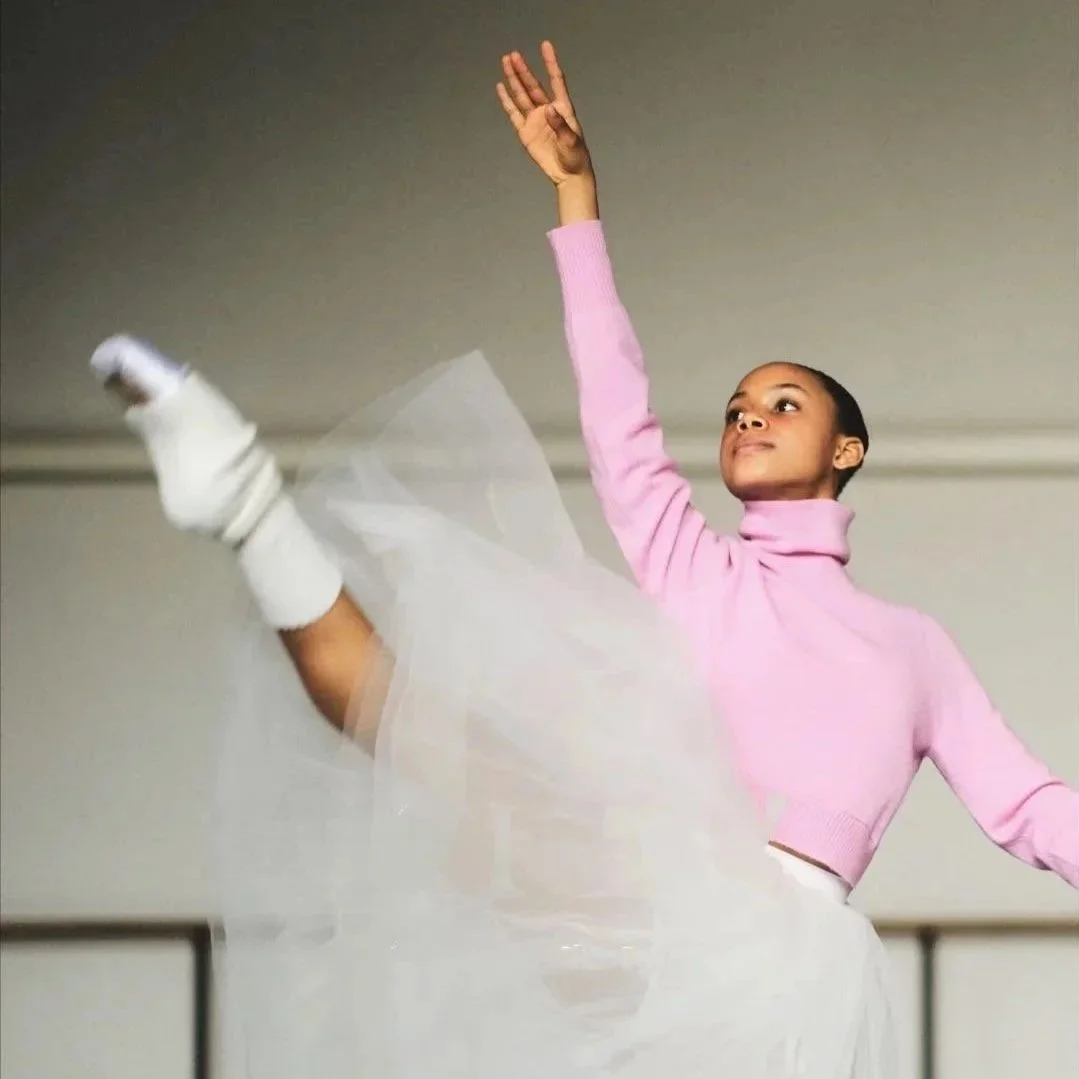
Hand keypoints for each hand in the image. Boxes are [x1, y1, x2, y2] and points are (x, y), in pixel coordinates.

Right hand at [497, 42, 592, 186]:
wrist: (568, 175)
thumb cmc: (576, 157)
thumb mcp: (572, 141)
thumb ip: (560, 125)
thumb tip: (548, 110)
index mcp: (562, 108)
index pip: (556, 80)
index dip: (550, 63)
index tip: (545, 45)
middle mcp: (547, 110)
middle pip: (533, 86)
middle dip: (524, 70)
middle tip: (513, 55)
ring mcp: (535, 120)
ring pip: (522, 96)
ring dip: (514, 80)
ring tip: (506, 62)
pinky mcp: (526, 133)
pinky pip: (514, 113)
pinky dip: (507, 101)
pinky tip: (501, 88)